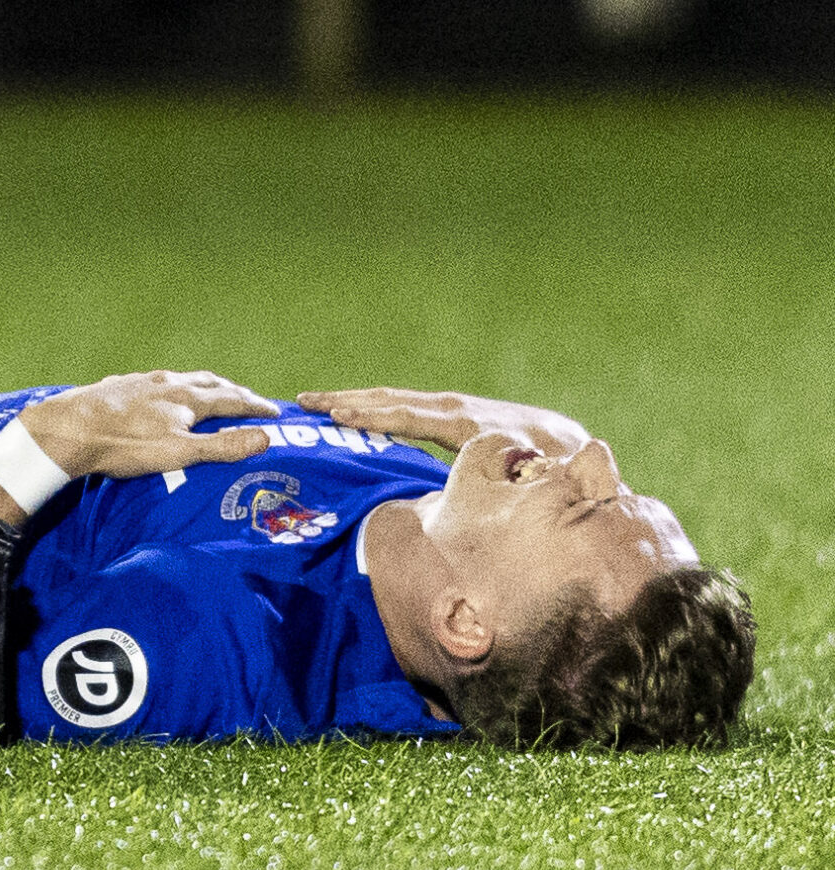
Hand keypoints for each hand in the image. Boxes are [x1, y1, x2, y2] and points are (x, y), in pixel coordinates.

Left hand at [19, 370, 280, 480]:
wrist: (68, 429)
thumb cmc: (124, 445)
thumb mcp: (179, 453)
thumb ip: (223, 446)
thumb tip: (265, 438)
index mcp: (186, 397)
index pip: (231, 399)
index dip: (255, 406)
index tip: (275, 412)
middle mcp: (166, 382)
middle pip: (208, 382)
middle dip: (232, 391)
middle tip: (249, 400)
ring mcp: (140, 381)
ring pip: (180, 379)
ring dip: (201, 386)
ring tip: (209, 394)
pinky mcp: (118, 386)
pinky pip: (154, 382)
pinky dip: (171, 388)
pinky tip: (161, 395)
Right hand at [293, 388, 590, 455]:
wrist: (566, 443)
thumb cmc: (551, 465)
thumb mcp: (541, 469)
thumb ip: (523, 468)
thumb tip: (509, 465)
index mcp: (469, 424)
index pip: (414, 418)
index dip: (376, 418)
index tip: (339, 416)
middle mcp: (455, 409)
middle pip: (393, 400)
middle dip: (348, 399)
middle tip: (304, 401)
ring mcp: (449, 408)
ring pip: (393, 400)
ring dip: (353, 399)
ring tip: (313, 402)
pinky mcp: (446, 415)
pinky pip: (402, 408)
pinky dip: (371, 406)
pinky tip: (348, 412)